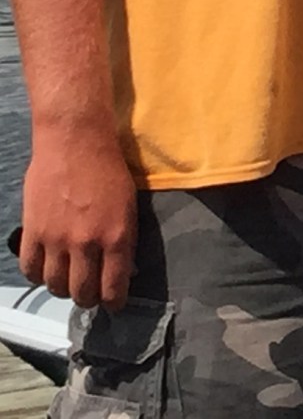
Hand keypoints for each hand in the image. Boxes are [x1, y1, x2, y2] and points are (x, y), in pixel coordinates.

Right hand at [19, 120, 136, 308]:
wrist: (75, 141)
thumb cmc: (109, 169)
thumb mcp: (128, 206)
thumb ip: (124, 239)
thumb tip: (123, 268)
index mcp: (117, 236)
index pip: (113, 287)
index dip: (114, 302)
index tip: (114, 304)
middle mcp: (86, 243)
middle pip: (82, 293)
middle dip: (88, 299)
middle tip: (90, 293)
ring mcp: (56, 239)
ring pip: (55, 286)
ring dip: (63, 288)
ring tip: (69, 279)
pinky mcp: (33, 231)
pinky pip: (30, 269)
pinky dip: (37, 275)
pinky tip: (46, 268)